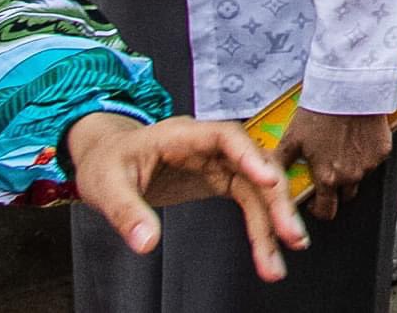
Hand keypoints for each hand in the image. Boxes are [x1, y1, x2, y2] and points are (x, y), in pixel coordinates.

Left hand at [65, 112, 308, 282]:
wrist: (108, 156)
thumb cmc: (108, 161)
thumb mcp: (107, 185)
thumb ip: (127, 212)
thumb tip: (146, 243)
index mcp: (183, 135)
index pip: (226, 137)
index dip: (251, 157)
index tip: (269, 181)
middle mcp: (210, 146)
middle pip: (255, 166)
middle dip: (275, 201)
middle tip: (290, 235)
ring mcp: (220, 162)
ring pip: (258, 189)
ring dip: (273, 222)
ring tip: (277, 261)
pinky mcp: (221, 180)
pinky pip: (249, 202)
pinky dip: (260, 227)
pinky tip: (267, 251)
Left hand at [275, 107, 391, 221]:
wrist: (350, 88)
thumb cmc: (320, 112)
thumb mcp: (292, 139)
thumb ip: (280, 164)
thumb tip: (266, 181)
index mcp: (328, 178)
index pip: (327, 211)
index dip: (320, 209)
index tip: (316, 200)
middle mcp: (351, 176)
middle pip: (345, 196)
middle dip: (337, 190)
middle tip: (328, 170)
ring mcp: (369, 164)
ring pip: (360, 178)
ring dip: (351, 171)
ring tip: (341, 149)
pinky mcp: (383, 151)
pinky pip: (373, 161)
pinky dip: (365, 155)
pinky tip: (356, 138)